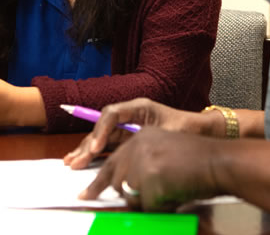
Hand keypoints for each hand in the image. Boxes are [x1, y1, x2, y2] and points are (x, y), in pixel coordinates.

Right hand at [63, 98, 204, 169]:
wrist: (199, 130)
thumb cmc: (187, 129)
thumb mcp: (171, 132)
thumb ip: (153, 140)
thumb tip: (135, 152)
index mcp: (139, 107)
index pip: (112, 113)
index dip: (101, 130)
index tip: (96, 147)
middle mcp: (129, 115)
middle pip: (102, 126)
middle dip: (87, 143)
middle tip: (76, 161)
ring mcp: (127, 127)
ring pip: (101, 137)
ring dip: (85, 149)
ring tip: (70, 162)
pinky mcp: (127, 139)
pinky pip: (106, 145)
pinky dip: (93, 154)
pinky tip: (79, 160)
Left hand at [79, 127, 221, 210]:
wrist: (220, 161)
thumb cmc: (199, 164)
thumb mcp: (164, 157)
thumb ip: (142, 167)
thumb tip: (124, 190)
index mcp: (141, 138)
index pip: (112, 161)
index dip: (98, 180)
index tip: (84, 194)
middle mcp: (138, 145)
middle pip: (114, 179)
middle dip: (114, 193)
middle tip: (98, 198)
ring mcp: (143, 159)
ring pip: (130, 195)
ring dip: (147, 202)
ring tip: (168, 193)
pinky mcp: (151, 174)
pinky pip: (146, 206)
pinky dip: (159, 208)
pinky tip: (174, 197)